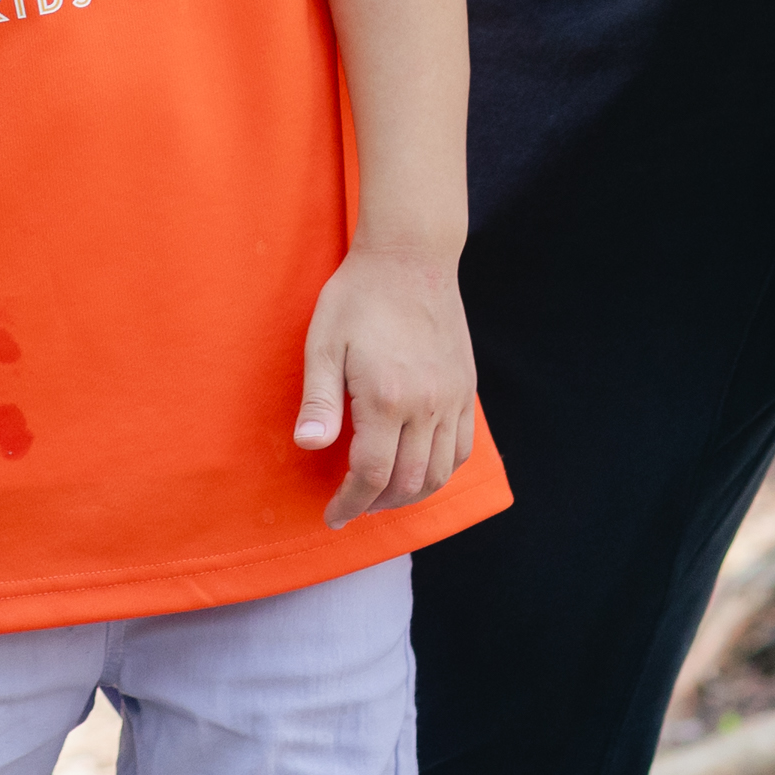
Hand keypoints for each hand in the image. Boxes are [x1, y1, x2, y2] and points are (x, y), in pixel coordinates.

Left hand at [295, 245, 477, 522]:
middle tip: (352, 507)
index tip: (333, 516)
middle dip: (377, 505)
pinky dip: (442, 471)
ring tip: (382, 495)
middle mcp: (426, 405)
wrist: (410, 258)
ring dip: (410, 495)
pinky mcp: (465, 389)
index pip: (372, 474)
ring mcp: (451, 398)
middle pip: (408, 482)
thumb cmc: (357, 297)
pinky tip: (418, 470)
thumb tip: (309, 445)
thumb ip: (319, 400)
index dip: (351, 503)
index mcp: (386, 397)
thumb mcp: (323, 343)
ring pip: (439, 472)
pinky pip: (462, 448)